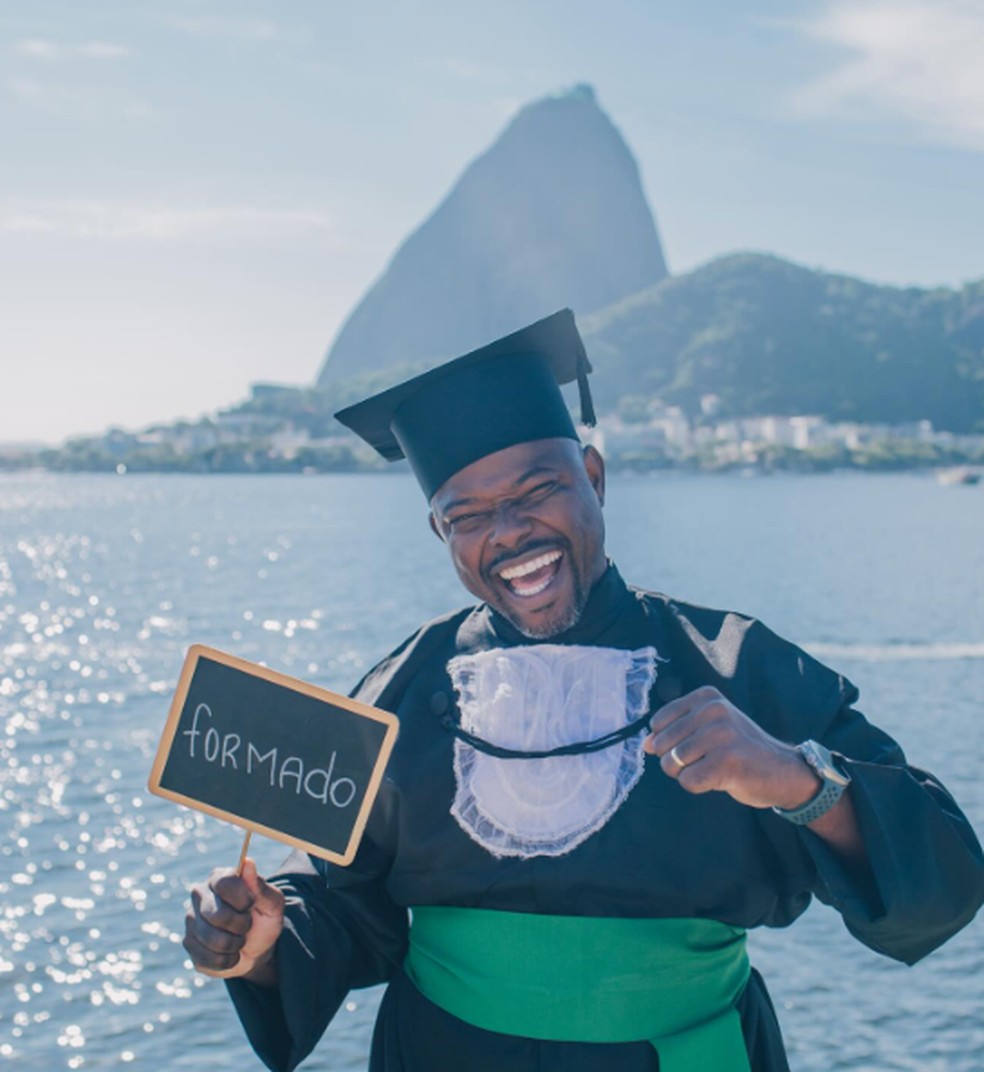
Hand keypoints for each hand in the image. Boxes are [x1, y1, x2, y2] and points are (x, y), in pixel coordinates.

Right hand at [183, 858, 284, 982]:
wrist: (257, 949)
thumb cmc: (265, 919)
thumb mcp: (272, 904)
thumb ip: (260, 886)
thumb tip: (247, 862)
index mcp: (219, 877)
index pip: (225, 883)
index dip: (243, 899)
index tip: (252, 904)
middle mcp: (200, 894)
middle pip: (218, 915)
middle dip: (241, 925)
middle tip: (247, 925)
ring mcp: (191, 919)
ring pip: (212, 939)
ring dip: (235, 944)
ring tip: (240, 939)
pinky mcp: (189, 944)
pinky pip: (208, 958)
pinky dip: (227, 960)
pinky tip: (231, 953)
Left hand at [643, 686, 820, 809]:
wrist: (783, 771)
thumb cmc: (739, 751)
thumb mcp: (708, 730)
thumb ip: (676, 733)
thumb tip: (645, 744)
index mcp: (707, 698)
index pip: (659, 722)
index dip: (666, 742)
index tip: (692, 746)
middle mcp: (714, 710)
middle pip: (663, 744)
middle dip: (675, 761)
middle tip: (704, 762)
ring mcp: (721, 734)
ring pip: (673, 763)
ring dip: (687, 774)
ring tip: (712, 769)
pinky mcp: (728, 761)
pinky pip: (689, 781)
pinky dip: (699, 786)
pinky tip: (720, 779)